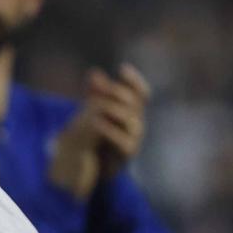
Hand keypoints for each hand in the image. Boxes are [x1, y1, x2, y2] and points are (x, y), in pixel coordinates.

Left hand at [49, 65, 148, 198]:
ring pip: (131, 119)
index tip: (122, 69)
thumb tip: (94, 73)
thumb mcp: (92, 109)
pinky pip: (124, 140)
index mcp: (131, 109)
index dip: (134, 80)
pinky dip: (110, 130)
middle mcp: (136, 121)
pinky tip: (96, 121)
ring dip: (114, 109)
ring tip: (96, 104)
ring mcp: (135, 137)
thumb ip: (95, 92)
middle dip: (116, 92)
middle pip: (134, 102)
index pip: (140, 92)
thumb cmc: (96, 133)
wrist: (92, 163)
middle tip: (98, 87)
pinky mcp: (127, 153)